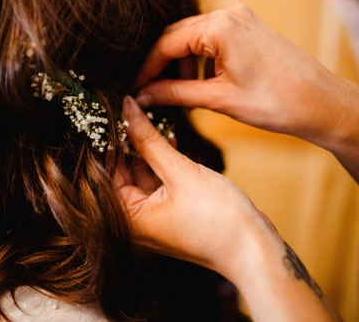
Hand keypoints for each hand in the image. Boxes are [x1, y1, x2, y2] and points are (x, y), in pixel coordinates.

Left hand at [115, 96, 340, 321]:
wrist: (254, 250)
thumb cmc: (217, 220)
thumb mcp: (180, 172)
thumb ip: (149, 140)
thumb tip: (127, 109)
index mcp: (127, 219)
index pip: (104, 171)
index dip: (108, 140)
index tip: (110, 111)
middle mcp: (134, 222)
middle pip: (121, 173)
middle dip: (128, 142)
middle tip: (131, 109)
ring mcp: (153, 220)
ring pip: (140, 176)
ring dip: (146, 150)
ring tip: (150, 119)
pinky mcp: (170, 215)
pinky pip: (157, 183)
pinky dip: (161, 163)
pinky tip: (168, 140)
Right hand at [134, 4, 354, 144]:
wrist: (322, 103)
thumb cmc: (277, 102)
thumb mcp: (219, 99)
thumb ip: (175, 94)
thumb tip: (143, 97)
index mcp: (220, 27)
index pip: (167, 44)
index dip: (147, 67)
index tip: (134, 87)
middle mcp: (229, 14)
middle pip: (177, 36)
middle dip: (163, 65)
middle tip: (151, 92)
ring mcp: (241, 18)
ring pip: (194, 37)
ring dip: (182, 64)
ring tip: (181, 93)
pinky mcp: (249, 27)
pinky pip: (212, 38)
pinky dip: (201, 59)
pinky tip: (201, 83)